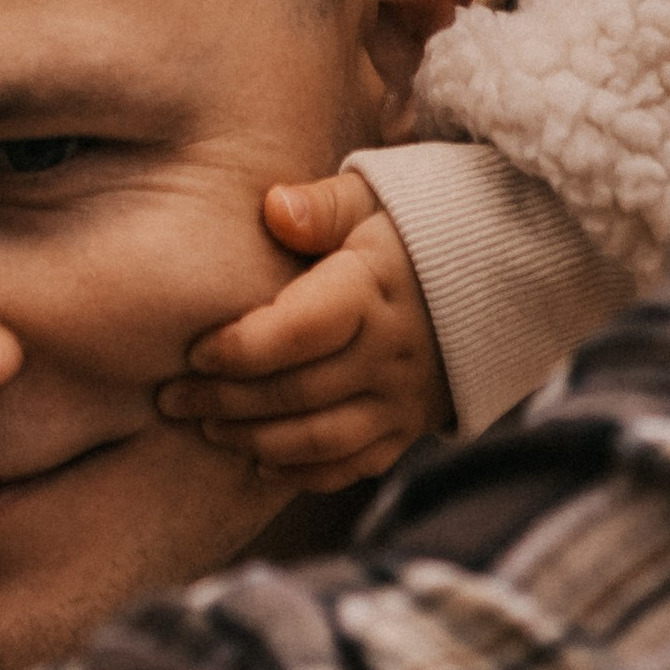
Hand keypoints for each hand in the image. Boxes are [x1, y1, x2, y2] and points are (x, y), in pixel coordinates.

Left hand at [156, 172, 450, 491]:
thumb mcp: (372, 197)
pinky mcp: (410, 427)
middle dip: (226, 400)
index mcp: (374, 291)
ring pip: (321, 438)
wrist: (496, 274)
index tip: (193, 349)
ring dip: (255, 439)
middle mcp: (391, 353)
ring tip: (206, 428)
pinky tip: (260, 460)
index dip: (241, 347)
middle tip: (173, 397)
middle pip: (299, 391)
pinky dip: (304, 471)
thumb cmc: (409, 227)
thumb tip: (273, 207)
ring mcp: (404, 398)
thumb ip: (322, 206)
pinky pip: (353, 465)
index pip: (299, 332)